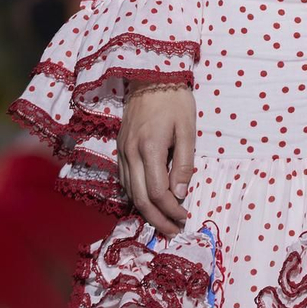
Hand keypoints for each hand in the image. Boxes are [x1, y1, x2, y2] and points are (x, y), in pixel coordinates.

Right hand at [118, 83, 195, 236]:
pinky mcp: (118, 148)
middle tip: (172, 232)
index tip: (184, 219)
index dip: (171, 211)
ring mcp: (121, 151)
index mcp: (150, 148)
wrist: (150, 75)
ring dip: (145, 212)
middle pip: (140, 199)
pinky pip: (124, 180)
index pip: (158, 192)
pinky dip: (135, 196)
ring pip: (129, 192)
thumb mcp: (188, 130)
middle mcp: (130, 153)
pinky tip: (148, 203)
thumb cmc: (175, 100)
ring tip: (162, 223)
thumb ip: (184, 164)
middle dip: (157, 220)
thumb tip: (180, 196)